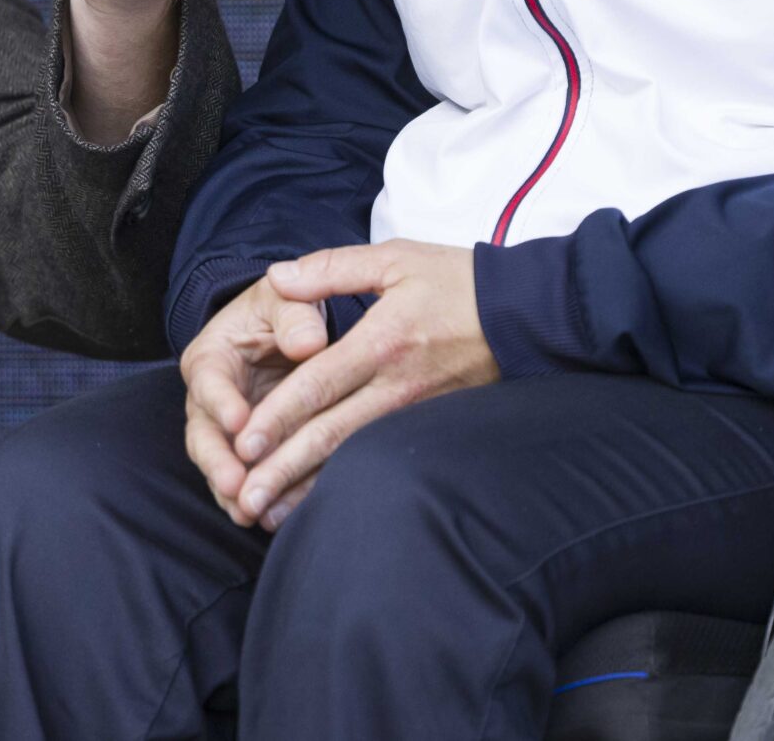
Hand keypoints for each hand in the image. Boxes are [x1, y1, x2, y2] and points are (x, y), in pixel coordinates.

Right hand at [178, 274, 331, 524]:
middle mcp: (210, 399)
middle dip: (217, 461)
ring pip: (219, 465)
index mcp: (212, 357)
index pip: (209, 381)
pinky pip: (248, 479)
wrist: (286, 331)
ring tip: (249, 514)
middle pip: (203, 434)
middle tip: (235, 485)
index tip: (239, 422)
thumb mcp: (285, 300)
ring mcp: (226, 431)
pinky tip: (272, 521)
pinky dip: (259, 499)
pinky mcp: (249, 452)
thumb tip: (310, 342)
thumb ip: (295, 315)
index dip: (222, 402)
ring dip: (232, 492)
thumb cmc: (282, 310)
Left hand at [225, 242, 498, 530]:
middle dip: (284, 468)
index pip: (319, 385)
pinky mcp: (429, 426)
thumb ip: (331, 268)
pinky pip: (378, 459)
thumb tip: (276, 276)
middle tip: (244, 497)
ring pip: (351, 456)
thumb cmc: (459, 282)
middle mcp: (396, 385)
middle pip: (330, 433)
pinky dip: (344, 484)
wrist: (531, 314)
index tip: (243, 444)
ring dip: (308, 487)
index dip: (280, 416)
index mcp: (381, 342)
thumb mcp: (396, 260)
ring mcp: (415, 412)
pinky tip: (317, 505)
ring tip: (268, 513)